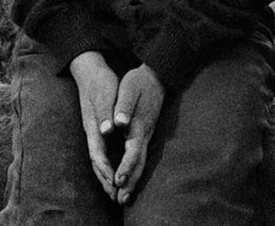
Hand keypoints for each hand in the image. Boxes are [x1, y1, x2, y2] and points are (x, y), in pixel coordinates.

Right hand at [69, 51, 119, 197]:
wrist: (90, 71)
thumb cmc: (101, 83)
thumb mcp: (105, 95)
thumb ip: (106, 114)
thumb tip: (106, 131)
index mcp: (94, 127)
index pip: (99, 155)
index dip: (107, 171)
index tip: (116, 184)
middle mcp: (92, 133)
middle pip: (97, 162)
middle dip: (106, 180)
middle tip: (117, 197)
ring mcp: (93, 131)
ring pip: (98, 159)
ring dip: (106, 176)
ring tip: (115, 190)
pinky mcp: (97, 128)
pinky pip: (101, 152)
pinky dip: (107, 165)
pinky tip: (113, 170)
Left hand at [112, 64, 165, 203]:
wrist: (156, 75)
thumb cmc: (139, 82)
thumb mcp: (129, 90)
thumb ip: (123, 106)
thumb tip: (118, 123)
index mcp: (139, 126)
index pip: (132, 152)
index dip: (125, 167)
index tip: (117, 180)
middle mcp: (145, 134)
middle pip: (139, 163)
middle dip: (130, 182)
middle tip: (121, 200)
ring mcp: (147, 134)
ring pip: (141, 162)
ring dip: (133, 179)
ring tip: (125, 196)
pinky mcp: (146, 133)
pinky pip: (141, 157)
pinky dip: (135, 170)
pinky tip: (131, 177)